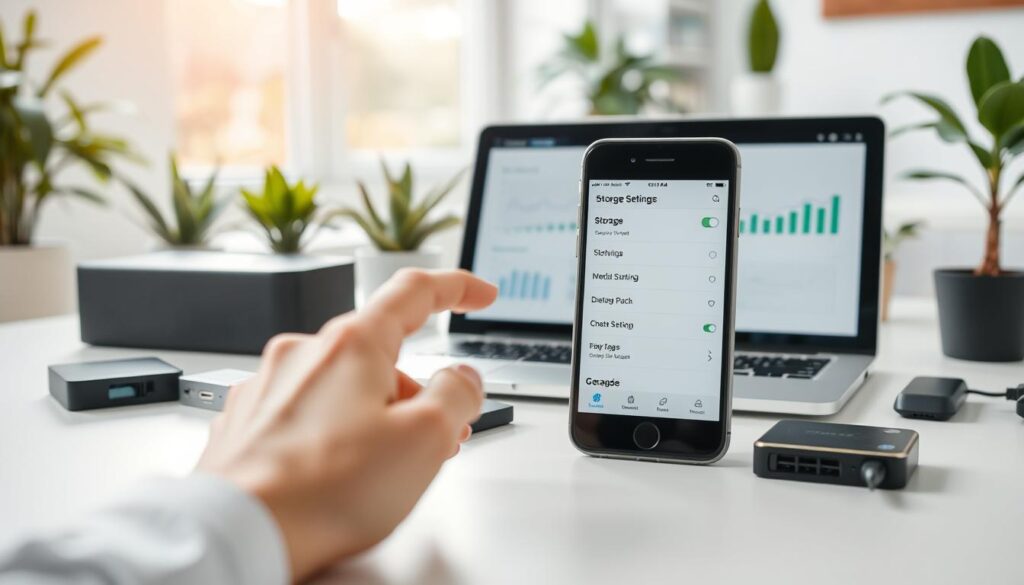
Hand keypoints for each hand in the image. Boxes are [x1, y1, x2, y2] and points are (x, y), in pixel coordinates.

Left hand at [195, 269, 497, 581]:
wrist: (238, 534)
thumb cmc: (322, 491)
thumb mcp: (425, 440)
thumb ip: (457, 396)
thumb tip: (463, 379)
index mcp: (351, 344)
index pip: (415, 292)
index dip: (457, 288)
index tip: (478, 295)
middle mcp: (304, 354)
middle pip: (380, 354)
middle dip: (416, 393)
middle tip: (439, 438)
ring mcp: (269, 387)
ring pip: (342, 388)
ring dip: (375, 417)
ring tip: (384, 473)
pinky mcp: (247, 423)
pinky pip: (307, 414)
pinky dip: (333, 434)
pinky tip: (338, 476)